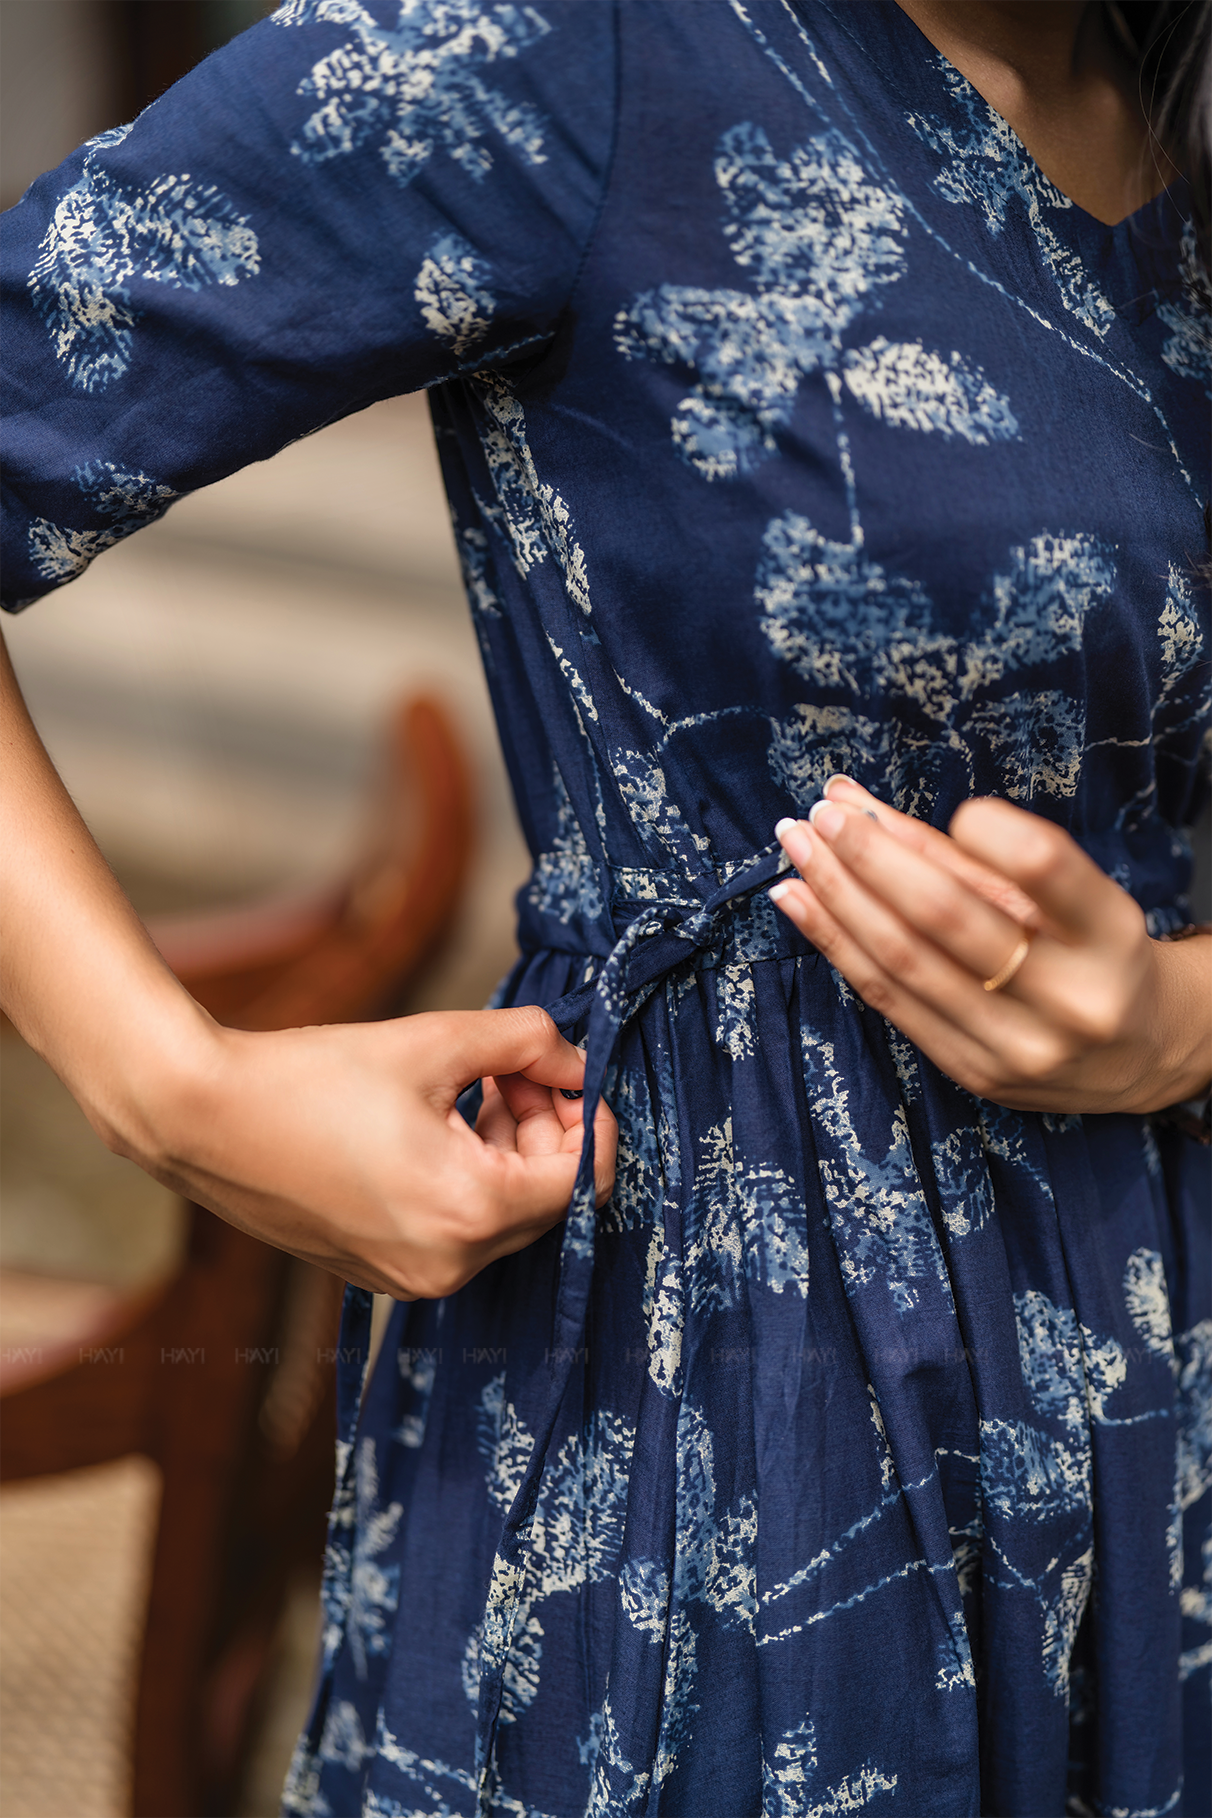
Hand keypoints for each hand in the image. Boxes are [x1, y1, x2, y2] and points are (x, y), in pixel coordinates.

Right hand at [1, 631, 615, 1301]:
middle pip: (546, 1200)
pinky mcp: (381, 1273)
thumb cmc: (312, 1077)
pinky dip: (469, 1177)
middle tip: (519, 1063)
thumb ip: (526, 1041)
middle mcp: (448, 1265)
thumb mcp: (436, 1041)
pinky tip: (439, 1120)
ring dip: (509, 1148)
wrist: (203, 1118)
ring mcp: (412, 1279)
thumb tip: (576, 1056)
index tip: (573, 1070)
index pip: (582, 1177)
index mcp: (469, 1211)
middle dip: (548, 1127)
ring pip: (503, 1215)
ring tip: (476, 1081)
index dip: (593, 1118)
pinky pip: (458, 1230)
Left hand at [770, 777, 1210, 1115]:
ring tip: (796, 844)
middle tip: (824, 812)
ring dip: (836, 895)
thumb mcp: (1073, 894)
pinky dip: (835, 944)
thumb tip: (871, 811)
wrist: (1138, 1055)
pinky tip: (799, 900)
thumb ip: (982, 856)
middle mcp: (1067, 997)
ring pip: (902, 961)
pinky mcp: (972, 1072)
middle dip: (872, 856)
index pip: (1044, 867)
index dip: (986, 830)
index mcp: (1107, 934)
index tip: (954, 808)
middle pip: (948, 916)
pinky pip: (888, 1000)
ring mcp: (1015, 1045)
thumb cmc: (1094, 951)